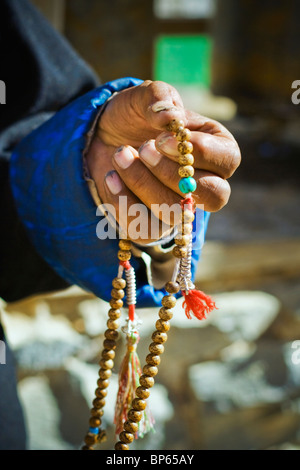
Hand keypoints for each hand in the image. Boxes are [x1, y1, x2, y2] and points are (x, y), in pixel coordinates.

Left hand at [86, 80, 240, 243]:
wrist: (103, 138)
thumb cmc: (135, 116)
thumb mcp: (144, 97)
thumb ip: (159, 98)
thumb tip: (170, 118)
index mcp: (216, 149)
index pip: (228, 160)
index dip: (200, 152)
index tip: (162, 138)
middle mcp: (205, 184)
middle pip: (213, 196)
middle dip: (173, 174)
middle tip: (143, 148)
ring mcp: (179, 209)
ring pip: (175, 213)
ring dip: (143, 184)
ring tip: (119, 154)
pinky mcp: (152, 226)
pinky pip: (144, 228)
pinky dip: (123, 202)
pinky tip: (110, 177)